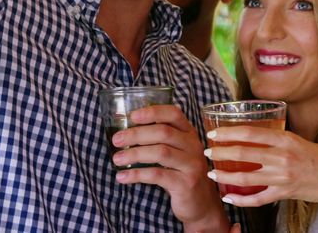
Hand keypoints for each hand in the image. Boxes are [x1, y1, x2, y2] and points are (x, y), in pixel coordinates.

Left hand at [112, 105, 228, 231]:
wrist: (200, 204)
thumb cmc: (181, 174)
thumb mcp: (176, 152)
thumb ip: (160, 140)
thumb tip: (126, 131)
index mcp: (189, 134)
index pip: (174, 114)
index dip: (153, 112)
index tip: (132, 116)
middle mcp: (193, 146)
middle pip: (164, 132)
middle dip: (136, 134)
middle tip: (116, 140)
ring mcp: (191, 165)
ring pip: (161, 152)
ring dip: (135, 154)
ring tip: (116, 159)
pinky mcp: (185, 184)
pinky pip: (157, 175)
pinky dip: (137, 174)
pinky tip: (122, 177)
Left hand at [203, 126, 317, 207]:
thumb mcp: (304, 141)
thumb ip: (283, 140)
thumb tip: (262, 138)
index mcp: (286, 139)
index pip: (250, 133)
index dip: (228, 132)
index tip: (214, 132)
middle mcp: (282, 157)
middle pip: (242, 153)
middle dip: (220, 153)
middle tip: (207, 152)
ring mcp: (282, 177)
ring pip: (245, 177)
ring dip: (224, 176)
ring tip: (212, 173)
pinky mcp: (285, 194)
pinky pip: (257, 198)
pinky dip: (241, 200)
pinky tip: (229, 197)